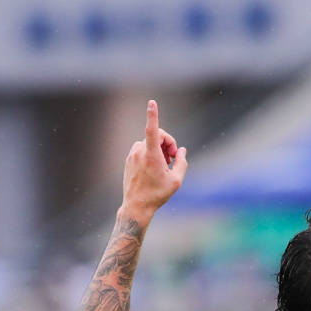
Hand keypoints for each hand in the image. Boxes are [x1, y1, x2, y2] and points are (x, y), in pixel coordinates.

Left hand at [121, 100, 187, 217]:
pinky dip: (151, 153)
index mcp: (151, 155)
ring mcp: (132, 155)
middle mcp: (139, 152)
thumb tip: (181, 150)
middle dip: (168, 143)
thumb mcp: (176, 181)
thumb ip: (182, 162)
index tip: (152, 102)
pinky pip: (142, 149)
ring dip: (159, 149)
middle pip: (157, 136)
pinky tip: (155, 168)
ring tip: (165, 165)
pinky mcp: (128, 160)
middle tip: (174, 158)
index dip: (153, 115)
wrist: (136, 207)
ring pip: (149, 143)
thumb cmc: (157, 195)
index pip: (152, 130)